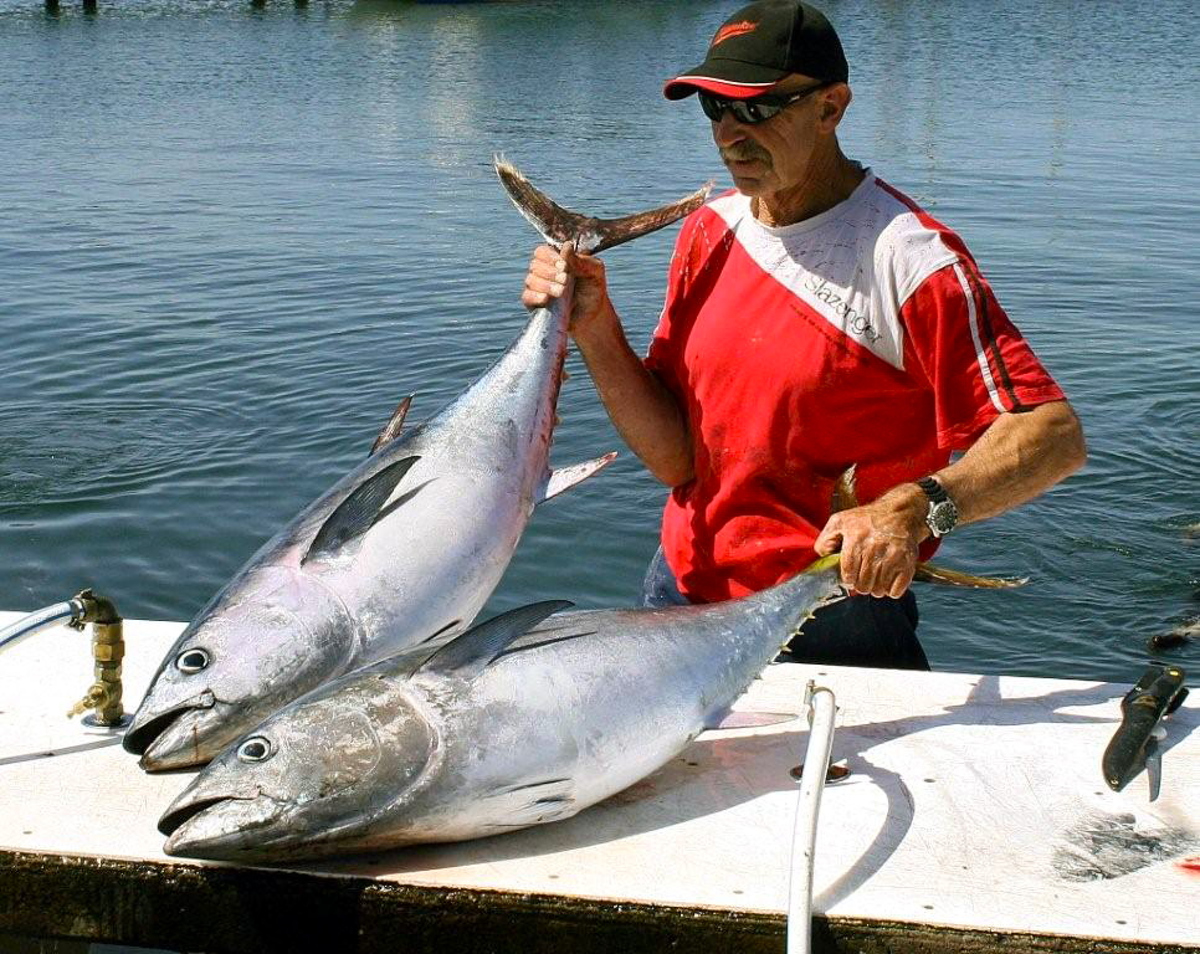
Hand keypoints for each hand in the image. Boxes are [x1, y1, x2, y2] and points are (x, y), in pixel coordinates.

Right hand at [521, 241, 612, 334]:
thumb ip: (581, 260)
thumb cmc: (593, 289)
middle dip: (550, 273)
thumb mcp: (595, 271)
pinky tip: (546, 299)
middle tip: (566, 280)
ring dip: (546, 285)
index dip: (550, 257)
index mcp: (556, 260)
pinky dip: (535, 296)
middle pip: (535, 265)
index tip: (564, 266)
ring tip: (561, 292)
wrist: (592, 314)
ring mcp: (538, 287)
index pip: (542, 252)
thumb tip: (566, 246)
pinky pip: (526, 297)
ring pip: (530, 280)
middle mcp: (544, 271)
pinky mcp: (534, 303)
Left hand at [813, 486, 927, 597]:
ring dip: (875, 588)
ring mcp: (893, 557)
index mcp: (856, 539)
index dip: (848, 580)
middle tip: (863, 578)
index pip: (848, 574)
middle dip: (860, 585)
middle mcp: (875, 548)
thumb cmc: (867, 519)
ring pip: (878, 590)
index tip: (850, 577)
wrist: (900, 513)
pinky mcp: (908, 563)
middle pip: (863, 585)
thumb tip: (823, 557)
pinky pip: (896, 591)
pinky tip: (888, 580)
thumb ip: (824, 540)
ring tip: (875, 578)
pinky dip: (890, 591)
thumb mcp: (840, 521)